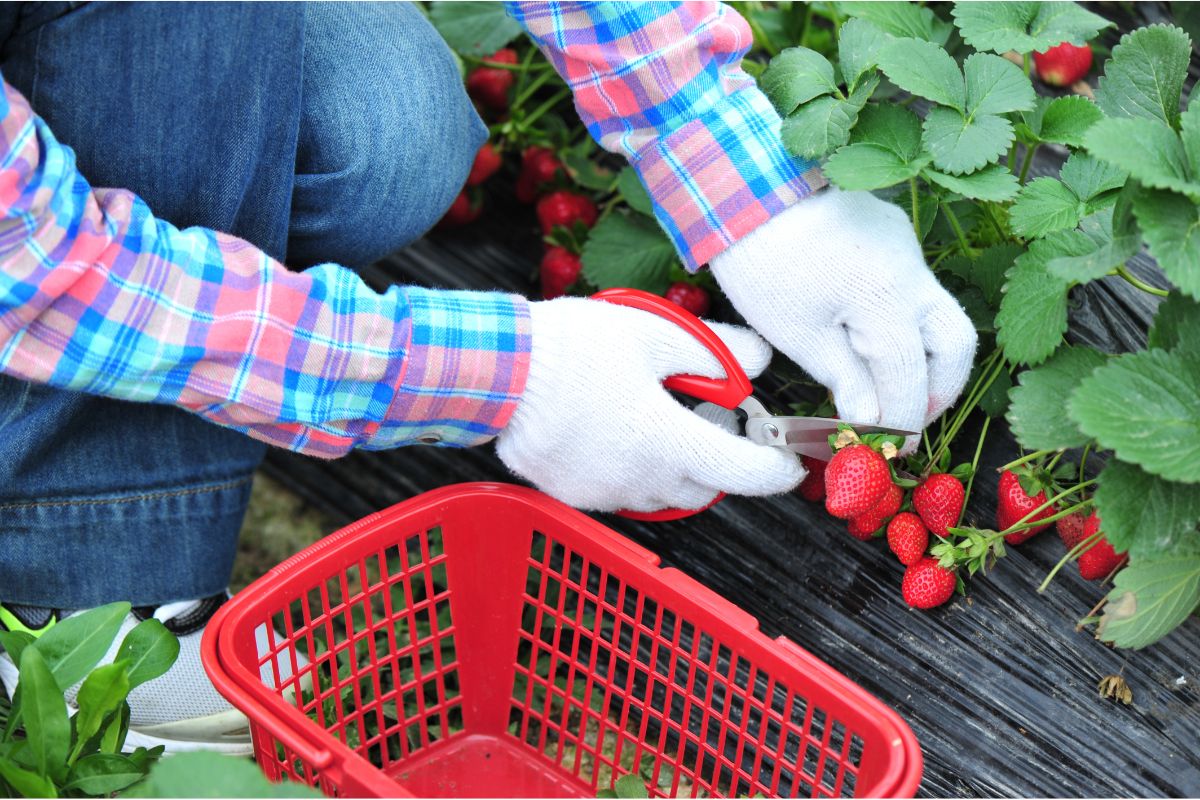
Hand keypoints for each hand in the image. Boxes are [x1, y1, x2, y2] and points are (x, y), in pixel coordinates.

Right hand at [496, 297, 803, 511]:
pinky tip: (613, 429)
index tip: (788, 462)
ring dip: (674, 464)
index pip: (745, 474)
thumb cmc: (574, 348)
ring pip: (662, 492)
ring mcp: (605, 493)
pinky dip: (633, 468)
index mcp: (668, 442)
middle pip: (705, 486)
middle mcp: (641, 480)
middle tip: (705, 413)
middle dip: (717, 457)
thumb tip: (758, 361)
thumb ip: (717, 351)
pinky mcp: (575, 494)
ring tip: (652, 416)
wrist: (499, 370)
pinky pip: (622, 491)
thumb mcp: (656, 333)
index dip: (776, 470)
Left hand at [710, 188, 976, 446]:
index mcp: (887, 297)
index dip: (901, 420)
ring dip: (926, 360)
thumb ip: (844, 380)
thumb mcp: (797, 334)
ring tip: (889, 391)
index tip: (886, 450)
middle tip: (905, 423)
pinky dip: (906, 326)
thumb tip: (872, 423)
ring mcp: (907, 248)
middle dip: (938, 391)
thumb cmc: (762, 262)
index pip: (910, 377)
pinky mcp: (892, 235)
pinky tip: (870, 343)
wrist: (747, 185)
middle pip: (956, 344)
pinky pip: (916, 290)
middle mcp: (912, 270)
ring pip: (942, 315)